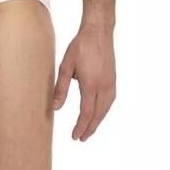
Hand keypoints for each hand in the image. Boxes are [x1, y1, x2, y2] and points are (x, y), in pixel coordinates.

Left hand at [52, 23, 116, 140]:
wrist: (98, 31)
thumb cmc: (80, 47)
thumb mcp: (65, 67)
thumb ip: (61, 88)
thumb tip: (56, 108)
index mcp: (91, 85)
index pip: (86, 113)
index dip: (81, 126)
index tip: (75, 136)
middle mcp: (104, 86)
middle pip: (98, 114)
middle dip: (90, 128)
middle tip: (81, 138)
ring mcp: (111, 83)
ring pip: (106, 109)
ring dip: (98, 121)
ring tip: (90, 129)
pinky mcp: (113, 79)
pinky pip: (110, 101)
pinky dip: (104, 111)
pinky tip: (99, 113)